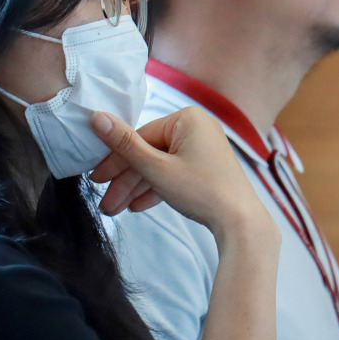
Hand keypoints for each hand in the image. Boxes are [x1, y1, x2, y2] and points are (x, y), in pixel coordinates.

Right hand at [87, 109, 270, 240]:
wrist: (241, 222)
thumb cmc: (203, 191)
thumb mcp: (157, 168)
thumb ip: (125, 144)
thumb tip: (97, 117)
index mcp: (187, 119)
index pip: (140, 137)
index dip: (115, 161)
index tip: (97, 179)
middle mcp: (197, 128)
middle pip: (149, 153)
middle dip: (126, 181)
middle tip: (105, 202)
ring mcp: (203, 148)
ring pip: (160, 166)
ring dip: (137, 188)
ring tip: (116, 209)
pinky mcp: (207, 167)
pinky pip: (175, 173)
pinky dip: (157, 189)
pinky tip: (137, 206)